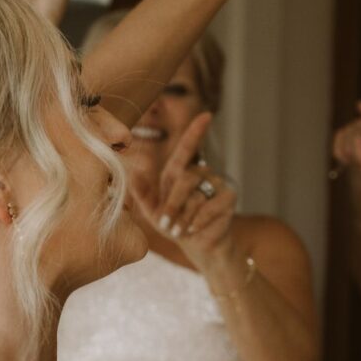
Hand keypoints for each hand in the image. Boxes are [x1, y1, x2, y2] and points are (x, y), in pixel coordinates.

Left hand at [136, 113, 237, 267]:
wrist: (196, 245)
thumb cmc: (173, 225)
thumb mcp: (152, 211)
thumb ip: (141, 193)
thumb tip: (131, 173)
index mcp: (180, 172)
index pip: (188, 148)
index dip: (196, 132)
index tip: (206, 115)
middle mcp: (202, 173)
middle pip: (185, 179)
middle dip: (173, 204)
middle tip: (166, 224)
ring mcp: (218, 184)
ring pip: (196, 196)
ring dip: (184, 218)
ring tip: (179, 230)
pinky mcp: (229, 198)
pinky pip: (210, 207)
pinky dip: (197, 221)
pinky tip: (193, 229)